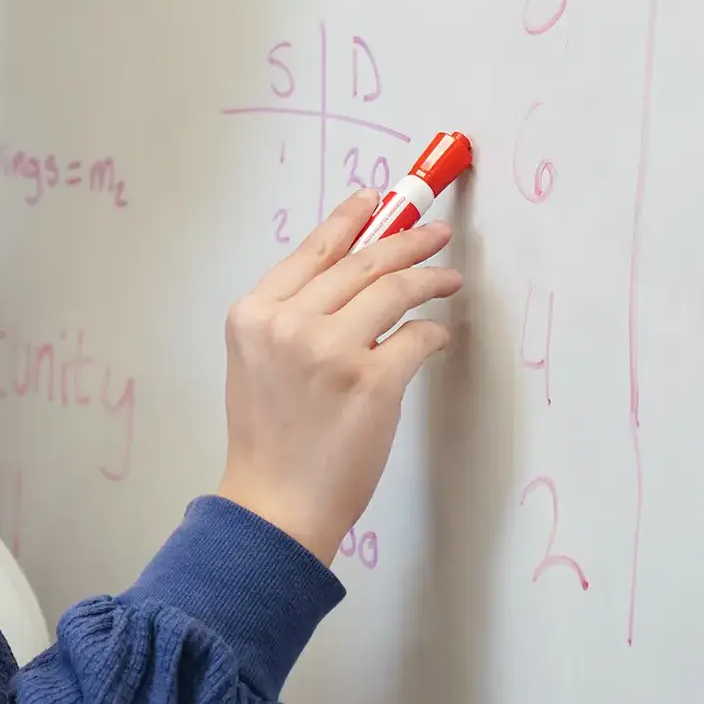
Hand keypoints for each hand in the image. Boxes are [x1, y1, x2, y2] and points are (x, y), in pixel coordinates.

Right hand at [215, 190, 463, 560]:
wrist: (276, 505)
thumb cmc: (270, 440)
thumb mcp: (257, 363)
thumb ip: (290, 316)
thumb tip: (349, 275)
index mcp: (255, 315)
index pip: (313, 250)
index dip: (351, 219)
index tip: (378, 199)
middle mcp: (288, 324)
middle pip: (362, 262)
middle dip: (405, 239)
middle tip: (434, 234)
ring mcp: (330, 351)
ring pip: (394, 289)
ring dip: (429, 277)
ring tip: (448, 278)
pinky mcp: (372, 381)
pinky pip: (417, 337)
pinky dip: (433, 333)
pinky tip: (437, 336)